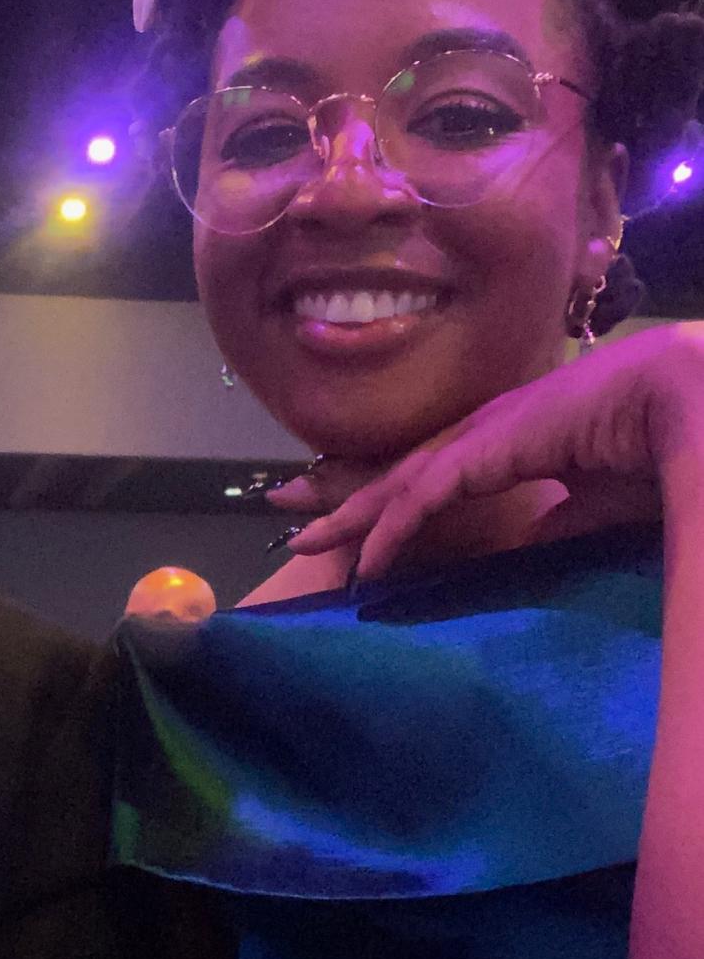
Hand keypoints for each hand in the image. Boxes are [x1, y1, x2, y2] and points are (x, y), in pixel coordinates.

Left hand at [264, 324, 703, 578]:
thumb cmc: (652, 444)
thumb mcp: (591, 501)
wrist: (681, 399)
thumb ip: (553, 522)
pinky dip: (391, 528)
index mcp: (507, 439)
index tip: (354, 528)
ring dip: (350, 514)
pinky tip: (366, 559)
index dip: (389, 499)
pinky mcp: (487, 448)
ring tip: (306, 542)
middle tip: (292, 520)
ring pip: (398, 482)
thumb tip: (525, 547)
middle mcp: (484, 430)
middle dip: (344, 498)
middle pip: (398, 473)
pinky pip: (424, 496)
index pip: (432, 473)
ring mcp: (482, 434)